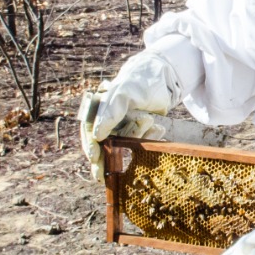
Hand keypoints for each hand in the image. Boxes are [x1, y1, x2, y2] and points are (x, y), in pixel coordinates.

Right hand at [79, 51, 181, 179]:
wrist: (165, 78)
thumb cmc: (140, 82)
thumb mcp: (124, 94)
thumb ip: (110, 113)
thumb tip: (97, 136)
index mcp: (99, 106)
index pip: (89, 129)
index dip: (90, 145)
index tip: (94, 158)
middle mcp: (108, 116)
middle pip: (101, 142)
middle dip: (104, 158)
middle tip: (102, 176)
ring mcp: (122, 122)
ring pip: (123, 141)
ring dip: (137, 135)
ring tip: (149, 119)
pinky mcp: (137, 127)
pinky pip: (138, 140)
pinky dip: (148, 137)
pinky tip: (158, 128)